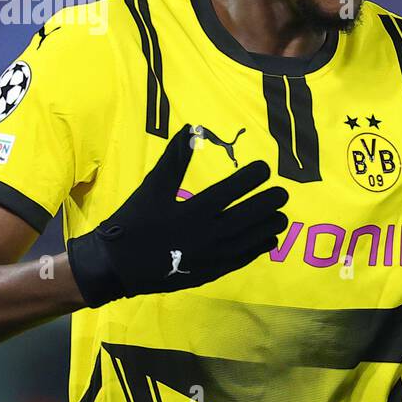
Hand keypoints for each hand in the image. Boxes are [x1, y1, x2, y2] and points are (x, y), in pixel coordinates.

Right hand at [67, 124, 288, 306]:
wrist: (117, 267)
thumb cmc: (134, 222)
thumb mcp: (152, 188)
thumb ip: (174, 160)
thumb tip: (191, 129)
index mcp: (193, 210)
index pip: (230, 190)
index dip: (251, 177)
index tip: (265, 168)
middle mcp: (206, 234)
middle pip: (248, 216)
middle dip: (268, 203)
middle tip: (283, 193)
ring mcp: (211, 256)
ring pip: (250, 239)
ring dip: (268, 226)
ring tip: (282, 214)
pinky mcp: (211, 271)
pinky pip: (241, 259)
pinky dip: (258, 248)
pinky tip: (269, 238)